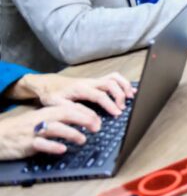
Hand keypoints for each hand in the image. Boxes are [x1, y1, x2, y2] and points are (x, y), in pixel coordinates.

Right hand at [0, 103, 100, 159]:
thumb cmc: (25, 127)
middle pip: (67, 115)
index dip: (87, 113)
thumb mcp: (43, 117)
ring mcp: (36, 131)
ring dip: (71, 133)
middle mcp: (44, 118)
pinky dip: (53, 146)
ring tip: (82, 139)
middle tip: (97, 127)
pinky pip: (42, 144)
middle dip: (84, 119)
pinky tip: (62, 149)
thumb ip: (60, 117)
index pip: (71, 108)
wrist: (1, 134)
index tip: (99, 119)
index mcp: (49, 111)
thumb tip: (83, 119)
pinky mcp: (28, 143)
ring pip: (56, 128)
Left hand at [13, 72, 134, 116]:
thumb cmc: (51, 95)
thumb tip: (88, 117)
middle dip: (120, 95)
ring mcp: (93, 80)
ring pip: (114, 77)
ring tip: (130, 96)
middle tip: (122, 109)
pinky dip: (123, 83)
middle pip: (111, 83)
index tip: (117, 114)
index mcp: (80, 89)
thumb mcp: (56, 105)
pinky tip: (129, 90)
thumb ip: (72, 110)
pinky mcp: (95, 81)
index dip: (110, 104)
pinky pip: (113, 78)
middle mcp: (89, 82)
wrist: (47, 84)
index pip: (100, 95)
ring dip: (124, 85)